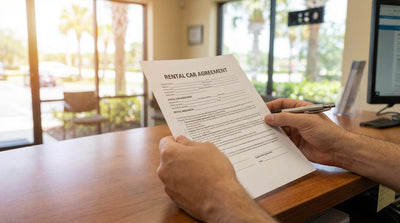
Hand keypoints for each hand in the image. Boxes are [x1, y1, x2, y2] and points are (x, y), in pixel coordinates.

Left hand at [157, 135, 275, 222]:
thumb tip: (182, 141)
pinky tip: (199, 184)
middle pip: (168, 158)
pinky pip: (177, 186)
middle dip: (180, 157)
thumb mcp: (207, 148)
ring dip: (182, 171)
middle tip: (197, 158)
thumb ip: (190, 143)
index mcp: (169, 153)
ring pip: (173, 173)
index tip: (185, 143)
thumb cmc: (215, 171)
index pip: (165, 142)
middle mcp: (164, 169)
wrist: (221, 200)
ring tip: (201, 173)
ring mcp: (167, 186)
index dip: (176, 141)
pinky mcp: (174, 199)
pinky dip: (185, 184)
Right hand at [265, 98, 348, 165]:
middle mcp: (297, 120)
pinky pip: (281, 143)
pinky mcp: (295, 145)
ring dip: (271, 132)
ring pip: (279, 131)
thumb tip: (269, 118)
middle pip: (278, 118)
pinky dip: (274, 143)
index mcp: (301, 109)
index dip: (272, 106)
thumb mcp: (305, 121)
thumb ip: (286, 119)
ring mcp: (295, 133)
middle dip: (269, 121)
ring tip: (259, 134)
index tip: (261, 109)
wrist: (338, 150)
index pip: (282, 104)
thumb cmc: (327, 132)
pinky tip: (267, 143)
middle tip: (256, 123)